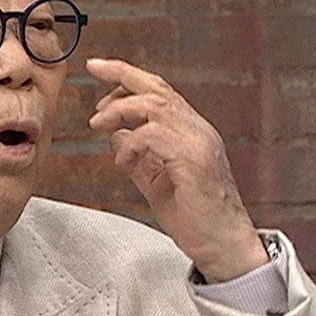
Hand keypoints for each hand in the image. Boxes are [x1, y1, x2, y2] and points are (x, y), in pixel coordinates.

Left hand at [85, 57, 266, 281]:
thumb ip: (138, 157)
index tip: (98, 69)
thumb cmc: (195, 218)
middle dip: (121, 74)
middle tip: (92, 73)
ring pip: (154, 106)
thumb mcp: (156, 182)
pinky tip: (123, 162)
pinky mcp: (194, 161)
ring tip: (98, 125)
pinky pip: (154, 136)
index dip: (128, 76)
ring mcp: (199, 143)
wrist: (223, 246)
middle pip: (157, 88)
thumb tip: (114, 135)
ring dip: (120, 110)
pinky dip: (131, 143)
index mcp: (191, 132)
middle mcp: (198, 130)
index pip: (160, 91)